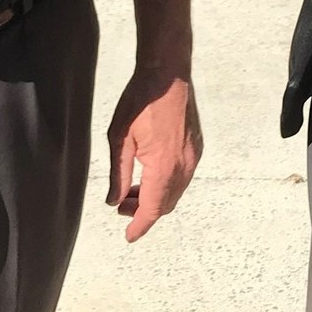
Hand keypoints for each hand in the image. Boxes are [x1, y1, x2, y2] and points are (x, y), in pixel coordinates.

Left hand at [106, 68, 200, 241]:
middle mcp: (184, 166)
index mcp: (163, 167)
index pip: (152, 208)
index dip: (139, 225)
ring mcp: (194, 157)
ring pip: (176, 192)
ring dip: (155, 197)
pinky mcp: (197, 147)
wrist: (168, 74)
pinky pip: (183, 177)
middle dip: (144, 211)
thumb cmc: (141, 101)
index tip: (129, 237)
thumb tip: (114, 201)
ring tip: (131, 190)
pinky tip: (149, 173)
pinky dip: (167, 184)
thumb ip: (118, 173)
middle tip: (121, 207)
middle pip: (166, 204)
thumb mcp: (119, 138)